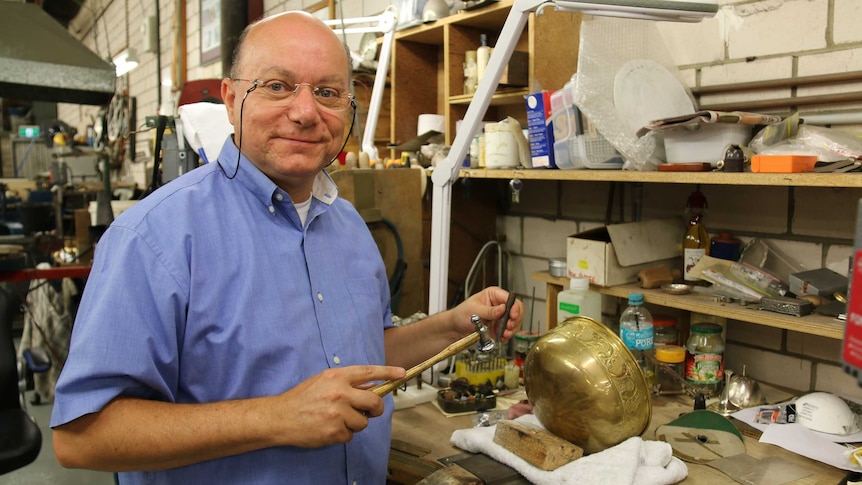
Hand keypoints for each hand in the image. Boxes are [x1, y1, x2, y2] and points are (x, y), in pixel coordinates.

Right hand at [269, 365, 404, 447]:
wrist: (280, 418)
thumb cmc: (301, 398)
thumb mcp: (323, 381)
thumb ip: (347, 382)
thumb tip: (372, 386)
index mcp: (336, 376)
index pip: (368, 372)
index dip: (388, 372)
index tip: (401, 373)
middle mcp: (339, 393)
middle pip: (374, 401)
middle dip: (376, 408)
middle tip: (370, 410)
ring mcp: (338, 413)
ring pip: (364, 421)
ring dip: (355, 423)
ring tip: (336, 419)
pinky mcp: (335, 431)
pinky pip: (351, 435)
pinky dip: (343, 434)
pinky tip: (329, 428)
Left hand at [452, 286, 522, 342]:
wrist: (455, 328)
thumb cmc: (461, 314)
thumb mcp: (474, 310)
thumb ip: (489, 311)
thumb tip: (502, 309)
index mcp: (493, 295)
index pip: (510, 298)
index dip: (514, 307)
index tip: (512, 315)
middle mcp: (499, 305)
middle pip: (516, 310)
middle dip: (515, 320)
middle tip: (509, 326)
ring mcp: (500, 316)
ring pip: (515, 322)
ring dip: (512, 329)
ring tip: (505, 334)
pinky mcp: (499, 327)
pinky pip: (509, 331)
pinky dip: (507, 335)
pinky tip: (502, 337)